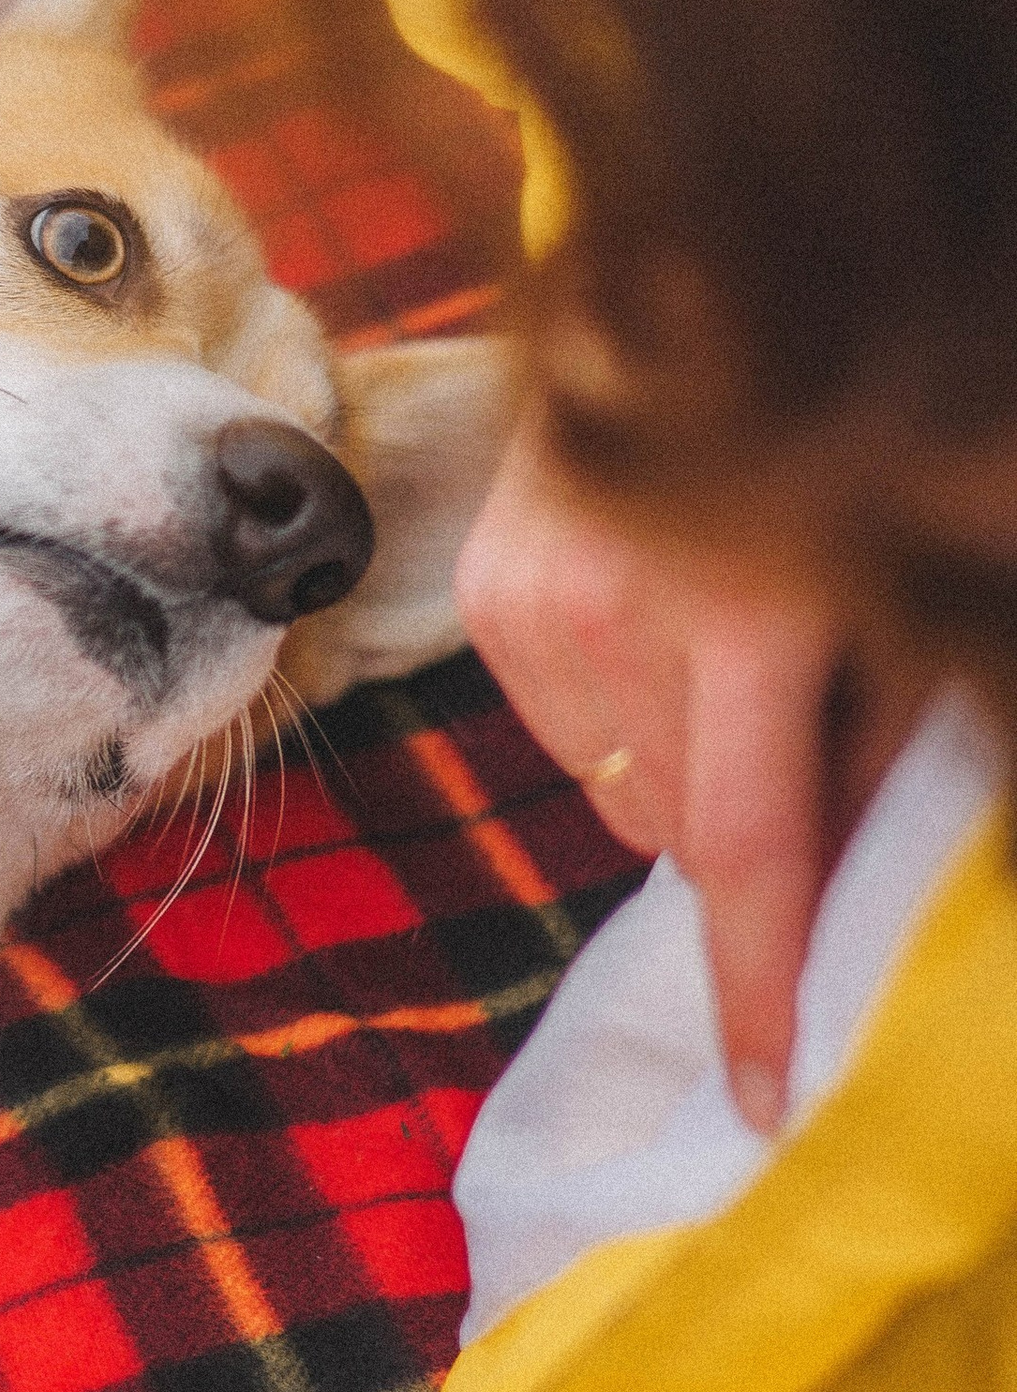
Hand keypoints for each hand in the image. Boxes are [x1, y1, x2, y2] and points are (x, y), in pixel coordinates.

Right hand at [455, 418, 917, 1129]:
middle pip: (681, 828)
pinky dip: (620, 714)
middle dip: (747, 820)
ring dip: (681, 764)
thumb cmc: (841, 445)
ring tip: (721, 649)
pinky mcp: (490, 590)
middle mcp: (620, 606)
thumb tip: (849, 894)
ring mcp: (534, 595)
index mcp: (748, 606)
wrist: (692, 291)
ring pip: (620, 789)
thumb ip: (883, 754)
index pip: (744, 849)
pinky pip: (564, 730)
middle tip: (798, 723)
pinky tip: (652, 621)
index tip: (763, 1100)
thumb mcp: (900, 601)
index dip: (756, 986)